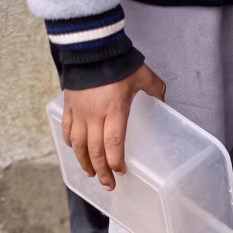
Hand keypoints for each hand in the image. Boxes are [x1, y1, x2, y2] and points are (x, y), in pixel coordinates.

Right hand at [61, 64, 165, 189]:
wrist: (91, 48)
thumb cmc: (120, 63)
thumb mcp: (145, 78)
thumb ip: (156, 91)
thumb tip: (164, 103)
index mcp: (115, 110)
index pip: (113, 143)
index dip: (115, 161)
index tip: (121, 171)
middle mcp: (94, 115)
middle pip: (95, 149)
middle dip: (101, 170)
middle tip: (108, 184)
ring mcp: (79, 111)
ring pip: (78, 144)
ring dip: (84, 161)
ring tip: (91, 174)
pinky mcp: (69, 105)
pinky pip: (67, 129)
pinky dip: (70, 143)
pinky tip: (76, 151)